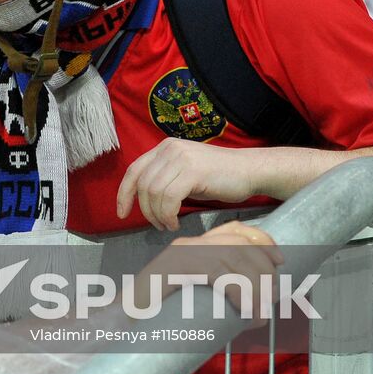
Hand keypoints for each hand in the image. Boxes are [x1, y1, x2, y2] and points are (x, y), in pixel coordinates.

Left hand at [116, 138, 256, 230]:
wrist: (250, 171)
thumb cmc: (219, 178)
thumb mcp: (185, 173)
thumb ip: (165, 179)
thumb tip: (144, 201)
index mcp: (165, 148)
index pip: (134, 170)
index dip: (124, 193)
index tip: (122, 213)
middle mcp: (170, 148)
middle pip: (142, 184)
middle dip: (145, 210)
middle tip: (158, 225)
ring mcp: (182, 157)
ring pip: (154, 192)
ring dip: (158, 215)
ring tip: (168, 225)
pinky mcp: (193, 170)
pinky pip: (169, 198)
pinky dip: (168, 215)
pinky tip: (175, 223)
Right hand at [138, 221, 283, 316]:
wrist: (124, 320)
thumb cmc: (161, 315)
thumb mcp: (196, 295)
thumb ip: (217, 288)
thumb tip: (258, 299)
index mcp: (194, 245)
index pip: (234, 229)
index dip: (261, 240)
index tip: (280, 260)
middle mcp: (188, 244)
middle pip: (240, 245)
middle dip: (264, 272)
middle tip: (272, 302)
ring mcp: (181, 254)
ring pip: (234, 261)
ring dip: (256, 290)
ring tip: (260, 316)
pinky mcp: (177, 268)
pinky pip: (219, 274)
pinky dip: (240, 294)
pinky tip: (246, 312)